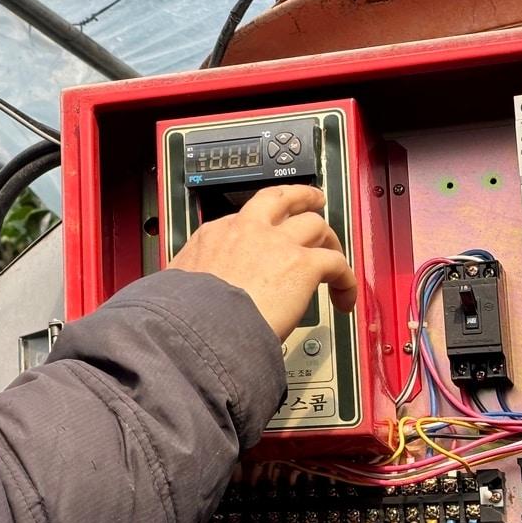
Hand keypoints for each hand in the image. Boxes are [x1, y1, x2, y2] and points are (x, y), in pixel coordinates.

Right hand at [169, 184, 356, 339]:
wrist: (199, 324)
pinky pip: (337, 263)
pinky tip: (344, 297)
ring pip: (315, 224)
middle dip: (301, 198)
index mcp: (213, 234)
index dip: (260, 227)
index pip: (243, 218)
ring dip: (329, 240)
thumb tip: (184, 296)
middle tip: (313, 202)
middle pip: (282, 198)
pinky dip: (346, 280)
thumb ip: (188, 283)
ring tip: (336, 257)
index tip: (265, 237)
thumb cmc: (184, 313)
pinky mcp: (302, 263)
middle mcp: (247, 229)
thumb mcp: (175, 285)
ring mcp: (278, 243)